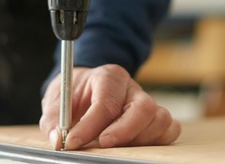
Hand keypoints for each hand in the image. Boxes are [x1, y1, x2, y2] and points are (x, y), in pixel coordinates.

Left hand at [40, 64, 181, 149]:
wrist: (83, 89)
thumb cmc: (73, 93)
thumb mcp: (56, 99)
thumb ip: (54, 118)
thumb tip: (57, 139)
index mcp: (108, 77)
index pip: (106, 102)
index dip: (90, 126)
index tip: (72, 142)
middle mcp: (131, 88)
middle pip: (143, 108)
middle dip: (124, 132)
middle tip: (103, 145)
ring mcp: (146, 103)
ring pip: (160, 119)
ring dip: (140, 139)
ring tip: (116, 147)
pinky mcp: (154, 118)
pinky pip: (170, 128)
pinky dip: (158, 140)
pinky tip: (136, 146)